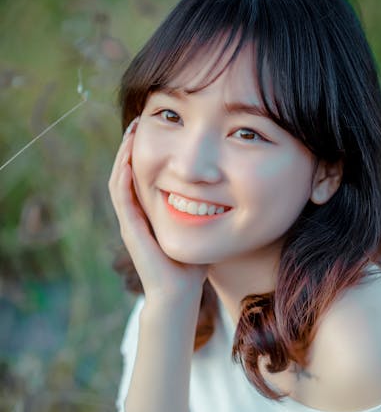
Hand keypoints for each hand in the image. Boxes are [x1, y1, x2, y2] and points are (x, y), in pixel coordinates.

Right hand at [108, 118, 207, 300]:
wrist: (179, 294)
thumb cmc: (193, 265)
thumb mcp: (202, 227)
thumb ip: (208, 208)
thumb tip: (229, 187)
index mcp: (151, 211)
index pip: (145, 172)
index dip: (148, 149)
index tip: (159, 126)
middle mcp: (137, 213)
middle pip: (128, 170)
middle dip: (133, 143)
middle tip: (141, 117)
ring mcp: (131, 221)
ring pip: (120, 179)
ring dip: (123, 154)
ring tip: (132, 130)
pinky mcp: (130, 230)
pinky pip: (121, 198)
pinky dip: (122, 177)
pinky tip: (128, 159)